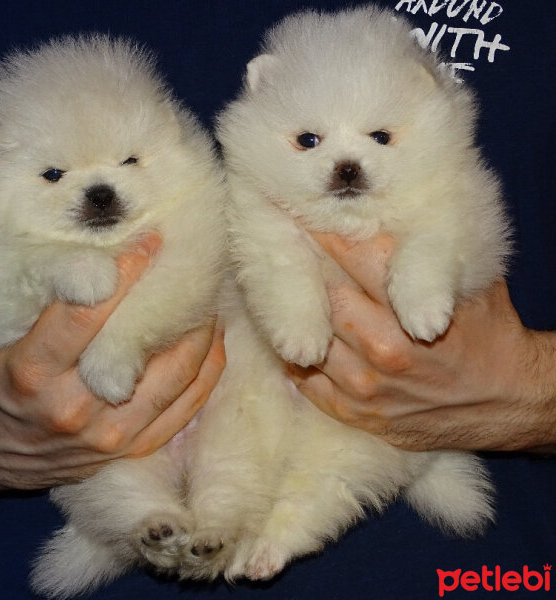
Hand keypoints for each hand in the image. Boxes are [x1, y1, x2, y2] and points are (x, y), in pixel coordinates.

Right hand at [0, 233, 225, 488]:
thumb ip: (45, 305)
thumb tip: (102, 254)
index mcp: (32, 372)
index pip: (87, 313)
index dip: (124, 272)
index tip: (149, 243)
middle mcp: (72, 408)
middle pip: (139, 345)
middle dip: (171, 299)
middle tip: (189, 263)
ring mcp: (106, 436)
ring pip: (173, 379)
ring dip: (198, 334)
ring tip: (205, 298)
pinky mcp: (129, 451)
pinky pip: (183, 410)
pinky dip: (204, 372)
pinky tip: (212, 342)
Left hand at [286, 233, 555, 451]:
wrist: (507, 401)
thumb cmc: (489, 335)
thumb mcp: (472, 285)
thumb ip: (427, 255)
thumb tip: (383, 217)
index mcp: (413, 309)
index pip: (355, 258)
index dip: (326, 234)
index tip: (305, 215)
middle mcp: (386, 349)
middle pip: (325, 297)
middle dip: (306, 271)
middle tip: (286, 250)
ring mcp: (367, 386)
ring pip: (308, 339)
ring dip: (296, 315)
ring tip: (282, 291)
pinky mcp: (356, 413)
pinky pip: (306, 381)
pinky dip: (296, 356)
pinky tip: (294, 336)